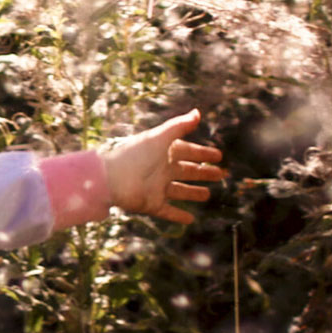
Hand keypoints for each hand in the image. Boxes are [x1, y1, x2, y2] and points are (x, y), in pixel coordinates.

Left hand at [101, 109, 226, 224]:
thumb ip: (178, 126)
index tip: (219, 155)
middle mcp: (160, 170)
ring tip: (207, 194)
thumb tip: (198, 112)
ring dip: (193, 193)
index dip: (202, 153)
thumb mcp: (158, 137)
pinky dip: (178, 216)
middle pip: (186, 171)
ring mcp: (156, 188)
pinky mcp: (151, 204)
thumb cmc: (134, 155)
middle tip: (220, 174)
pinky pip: (167, 211)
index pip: (187, 151)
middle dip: (203, 172)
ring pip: (179, 191)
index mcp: (162, 153)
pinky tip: (191, 220)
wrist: (110, 179)